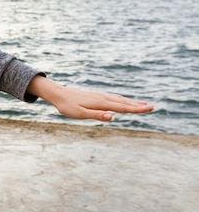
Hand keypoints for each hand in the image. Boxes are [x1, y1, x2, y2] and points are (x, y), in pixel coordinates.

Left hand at [27, 75, 153, 121]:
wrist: (58, 94)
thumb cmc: (67, 106)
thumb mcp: (80, 114)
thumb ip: (96, 115)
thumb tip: (112, 117)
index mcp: (101, 103)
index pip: (122, 107)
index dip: (136, 109)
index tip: (148, 109)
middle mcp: (103, 98)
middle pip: (124, 102)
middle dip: (138, 105)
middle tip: (152, 107)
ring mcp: (100, 96)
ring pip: (120, 99)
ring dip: (132, 102)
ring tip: (144, 104)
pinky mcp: (96, 96)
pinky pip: (114, 98)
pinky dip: (123, 100)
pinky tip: (125, 101)